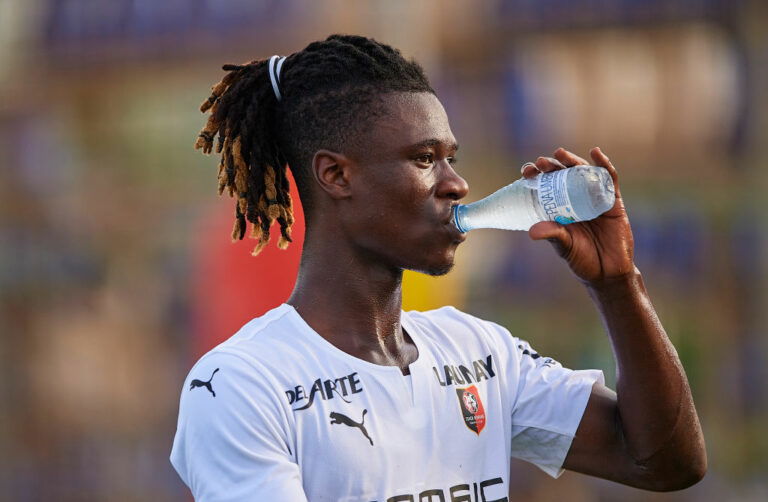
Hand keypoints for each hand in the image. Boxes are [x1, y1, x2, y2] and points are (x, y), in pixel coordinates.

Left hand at [522, 147, 634, 283]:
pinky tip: (596, 153)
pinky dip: (604, 165)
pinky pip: (609, 179)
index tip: (527, 171)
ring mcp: (594, 198)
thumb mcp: (564, 246)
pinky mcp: (613, 201)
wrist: (608, 271)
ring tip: (560, 153)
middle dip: (551, 166)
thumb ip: (553, 235)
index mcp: (559, 208)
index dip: (536, 176)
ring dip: (572, 161)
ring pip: (583, 173)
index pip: (545, 187)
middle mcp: (575, 199)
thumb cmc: (582, 258)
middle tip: (541, 162)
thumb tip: (532, 231)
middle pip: (562, 175)